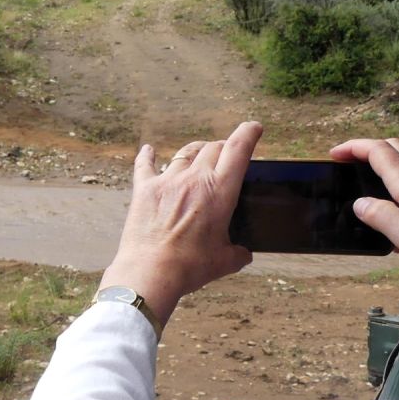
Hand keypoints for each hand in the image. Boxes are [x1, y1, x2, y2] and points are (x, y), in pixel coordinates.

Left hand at [100, 122, 261, 322]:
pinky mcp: (144, 190)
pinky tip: (148, 150)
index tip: (254, 127)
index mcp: (220, 191)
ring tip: (198, 154)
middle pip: (212, 148)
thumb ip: (238, 253)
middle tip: (226, 154)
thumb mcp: (224, 262)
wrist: (150, 272)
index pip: (238, 150)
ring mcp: (167, 181)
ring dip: (195, 151)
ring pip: (184, 153)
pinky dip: (148, 156)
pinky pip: (145, 165)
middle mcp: (194, 179)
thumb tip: (244, 254)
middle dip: (223, 148)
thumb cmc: (190, 267)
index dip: (248, 133)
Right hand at [329, 137, 398, 310]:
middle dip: (365, 148)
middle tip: (345, 161)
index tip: (334, 155)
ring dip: (381, 159)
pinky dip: (396, 174)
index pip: (378, 151)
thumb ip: (380, 216)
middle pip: (392, 146)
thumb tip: (360, 203)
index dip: (353, 148)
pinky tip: (391, 199)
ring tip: (362, 177)